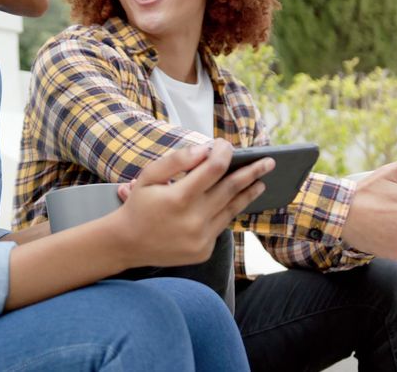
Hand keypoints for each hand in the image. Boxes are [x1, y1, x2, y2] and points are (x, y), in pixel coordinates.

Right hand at [113, 139, 271, 267]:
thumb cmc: (138, 205)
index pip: (213, 169)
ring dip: (248, 193)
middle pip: (231, 189)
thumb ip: (176, 160)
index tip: (228, 145)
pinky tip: (236, 201)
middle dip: (252, 172)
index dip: (224, 154)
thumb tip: (205, 149)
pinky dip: (228, 211)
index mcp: (178, 198)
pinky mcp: (203, 251)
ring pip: (231, 209)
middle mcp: (193, 220)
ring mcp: (200, 238)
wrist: (127, 243)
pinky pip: (221, 226)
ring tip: (261, 181)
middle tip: (270, 161)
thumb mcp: (148, 176)